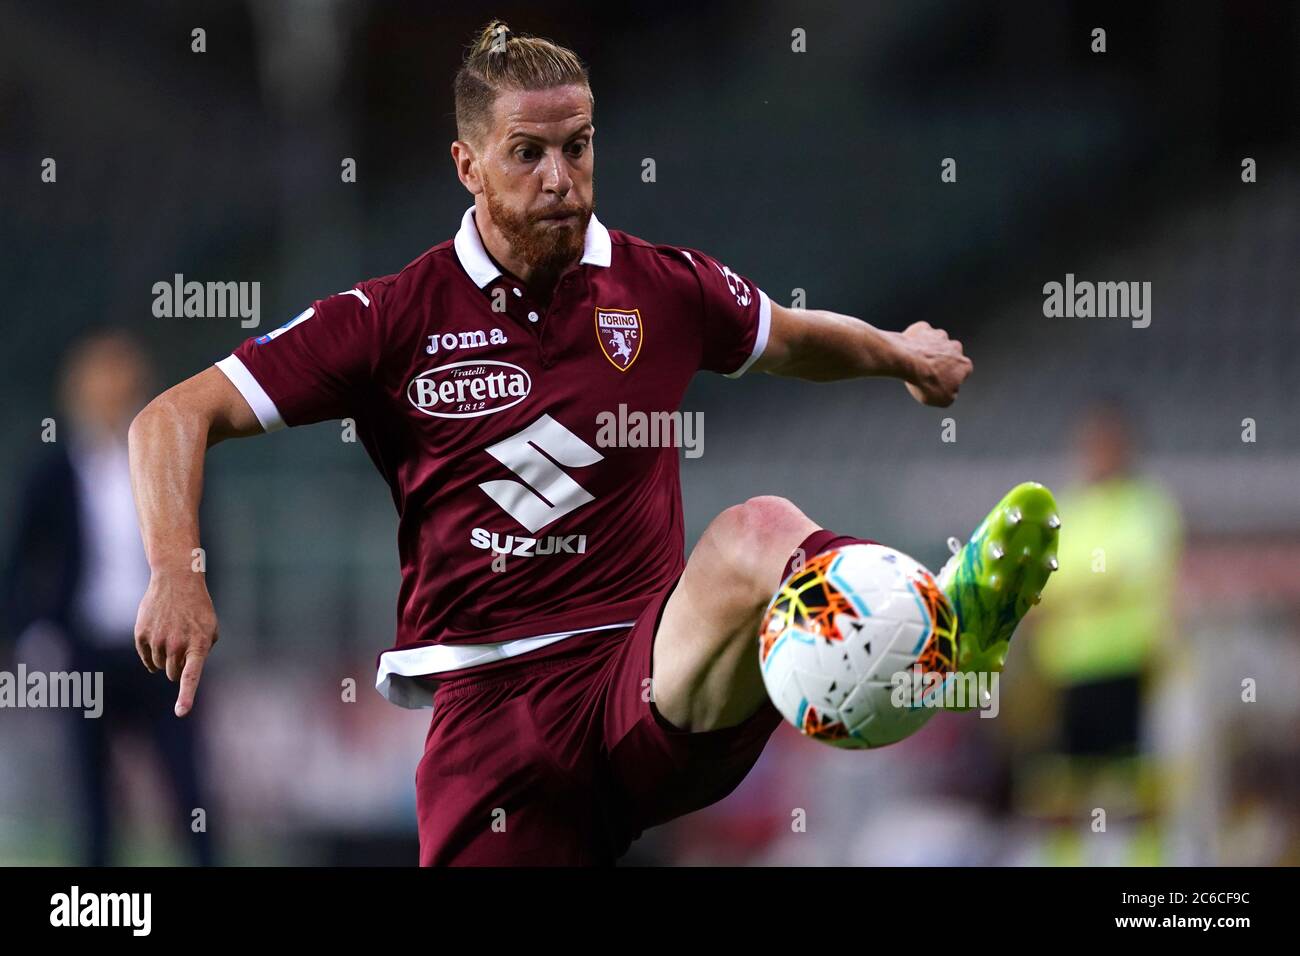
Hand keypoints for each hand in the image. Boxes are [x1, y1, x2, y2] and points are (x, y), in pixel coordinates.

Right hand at [134, 570, 218, 716]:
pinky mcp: (141, 635)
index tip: (181, 713)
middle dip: (177, 667)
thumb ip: (203, 651)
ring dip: (165, 658)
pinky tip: (158, 637)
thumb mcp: (210, 628)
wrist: (176, 580)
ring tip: (173, 634)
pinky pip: (146, 658)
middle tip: (183, 646)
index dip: (186, 696)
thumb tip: (186, 670)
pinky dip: (151, 655)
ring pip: (158, 667)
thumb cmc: (198, 607)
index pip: (191, 676)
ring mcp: (157, 640)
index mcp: (198, 644)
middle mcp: (176, 645)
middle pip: (173, 674)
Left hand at [900, 321, 971, 406]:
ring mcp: (938, 336)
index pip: (962, 372)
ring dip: (928, 350)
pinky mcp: (923, 329)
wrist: (906, 361)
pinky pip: (920, 334)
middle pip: (949, 355)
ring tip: (915, 361)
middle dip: (940, 362)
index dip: (950, 379)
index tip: (939, 383)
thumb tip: (950, 392)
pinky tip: (908, 350)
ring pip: (935, 343)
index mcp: (964, 364)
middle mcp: (955, 347)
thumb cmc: (926, 381)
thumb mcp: (943, 400)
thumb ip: (951, 395)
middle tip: (926, 372)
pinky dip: (915, 340)